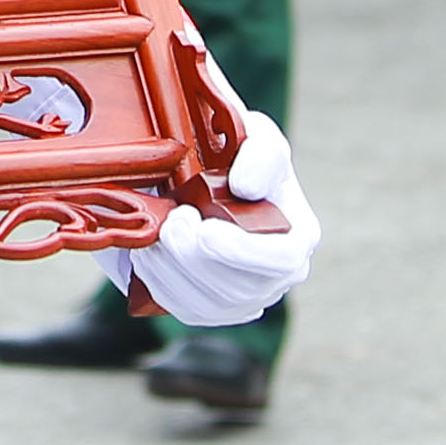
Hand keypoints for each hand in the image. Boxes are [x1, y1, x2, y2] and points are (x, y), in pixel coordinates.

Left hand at [135, 111, 314, 328]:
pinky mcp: (208, 308)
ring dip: (170, 267)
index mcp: (296, 236)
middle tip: (171, 221)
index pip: (283, 261)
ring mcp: (241, 299)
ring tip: (156, 229)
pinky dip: (157, 279)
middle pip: (237, 289)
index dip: (243, 252)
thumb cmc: (234, 157)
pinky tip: (149, 248)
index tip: (206, 232)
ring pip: (204, 304)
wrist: (197, 177)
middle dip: (194, 257)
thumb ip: (261, 152)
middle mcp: (274, 277)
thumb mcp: (256, 136)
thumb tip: (245, 187)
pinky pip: (180, 308)